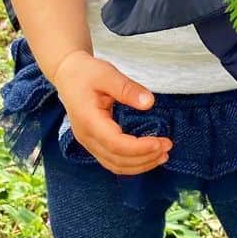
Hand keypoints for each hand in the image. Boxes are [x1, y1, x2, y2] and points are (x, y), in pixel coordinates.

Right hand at [53, 51, 168, 174]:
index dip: (140, 148)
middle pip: (117, 160)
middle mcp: (86, 137)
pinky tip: (148, 156)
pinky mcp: (94, 143)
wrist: (68, 75)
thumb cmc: (86, 73)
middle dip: (145, 158)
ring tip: (163, 155)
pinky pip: (113, 161)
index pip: (116, 144)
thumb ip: (127, 89)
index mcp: (88, 121)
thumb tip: (149, 103)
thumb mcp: (107, 74)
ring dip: (140, 164)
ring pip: (115, 165)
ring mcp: (88, 143)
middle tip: (168, 146)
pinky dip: (132, 163)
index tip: (160, 142)